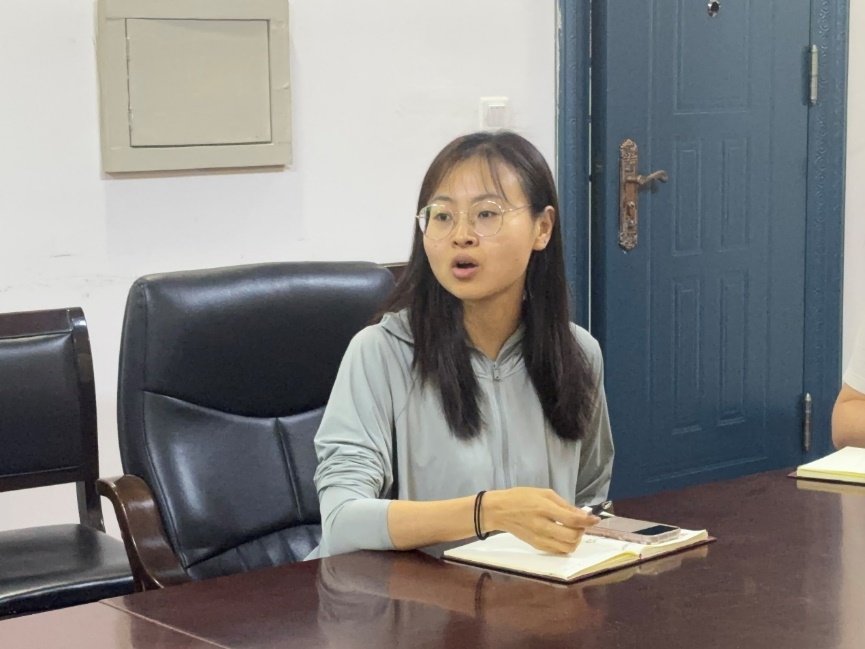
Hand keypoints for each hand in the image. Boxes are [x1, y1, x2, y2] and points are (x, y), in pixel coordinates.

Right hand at [482, 488, 599, 554]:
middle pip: (571, 537)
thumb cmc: (521, 497)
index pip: (571, 520)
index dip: (587, 521)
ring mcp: (539, 539)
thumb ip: (564, 505)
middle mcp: (543, 526)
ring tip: (573, 531)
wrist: (500, 511)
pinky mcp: (537, 546)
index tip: (595, 519)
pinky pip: (558, 551)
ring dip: (575, 540)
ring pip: (567, 548)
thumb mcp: (544, 493)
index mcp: (544, 509)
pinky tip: (564, 536)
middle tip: (580, 524)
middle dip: (581, 531)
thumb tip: (582, 515)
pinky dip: (566, 546)